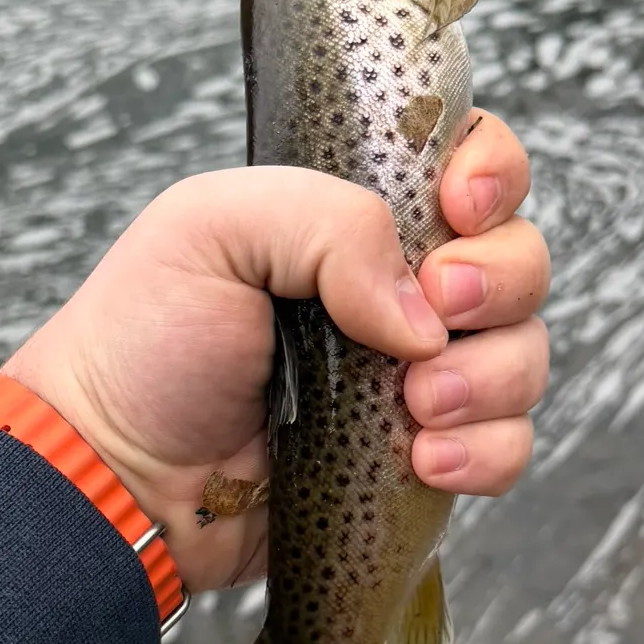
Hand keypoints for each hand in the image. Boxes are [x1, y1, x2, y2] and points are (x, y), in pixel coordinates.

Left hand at [1, 112, 550, 593]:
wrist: (120, 476)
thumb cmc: (145, 345)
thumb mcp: (210, 230)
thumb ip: (328, 225)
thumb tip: (424, 311)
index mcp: (357, 222)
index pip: (474, 167)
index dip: (492, 179)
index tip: (456, 212)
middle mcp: (402, 295)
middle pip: (522, 263)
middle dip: (495, 288)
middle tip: (425, 326)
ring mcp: (414, 382)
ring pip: (523, 359)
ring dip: (487, 381)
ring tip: (413, 408)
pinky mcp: (418, 462)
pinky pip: (505, 450)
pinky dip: (485, 454)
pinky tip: (423, 461)